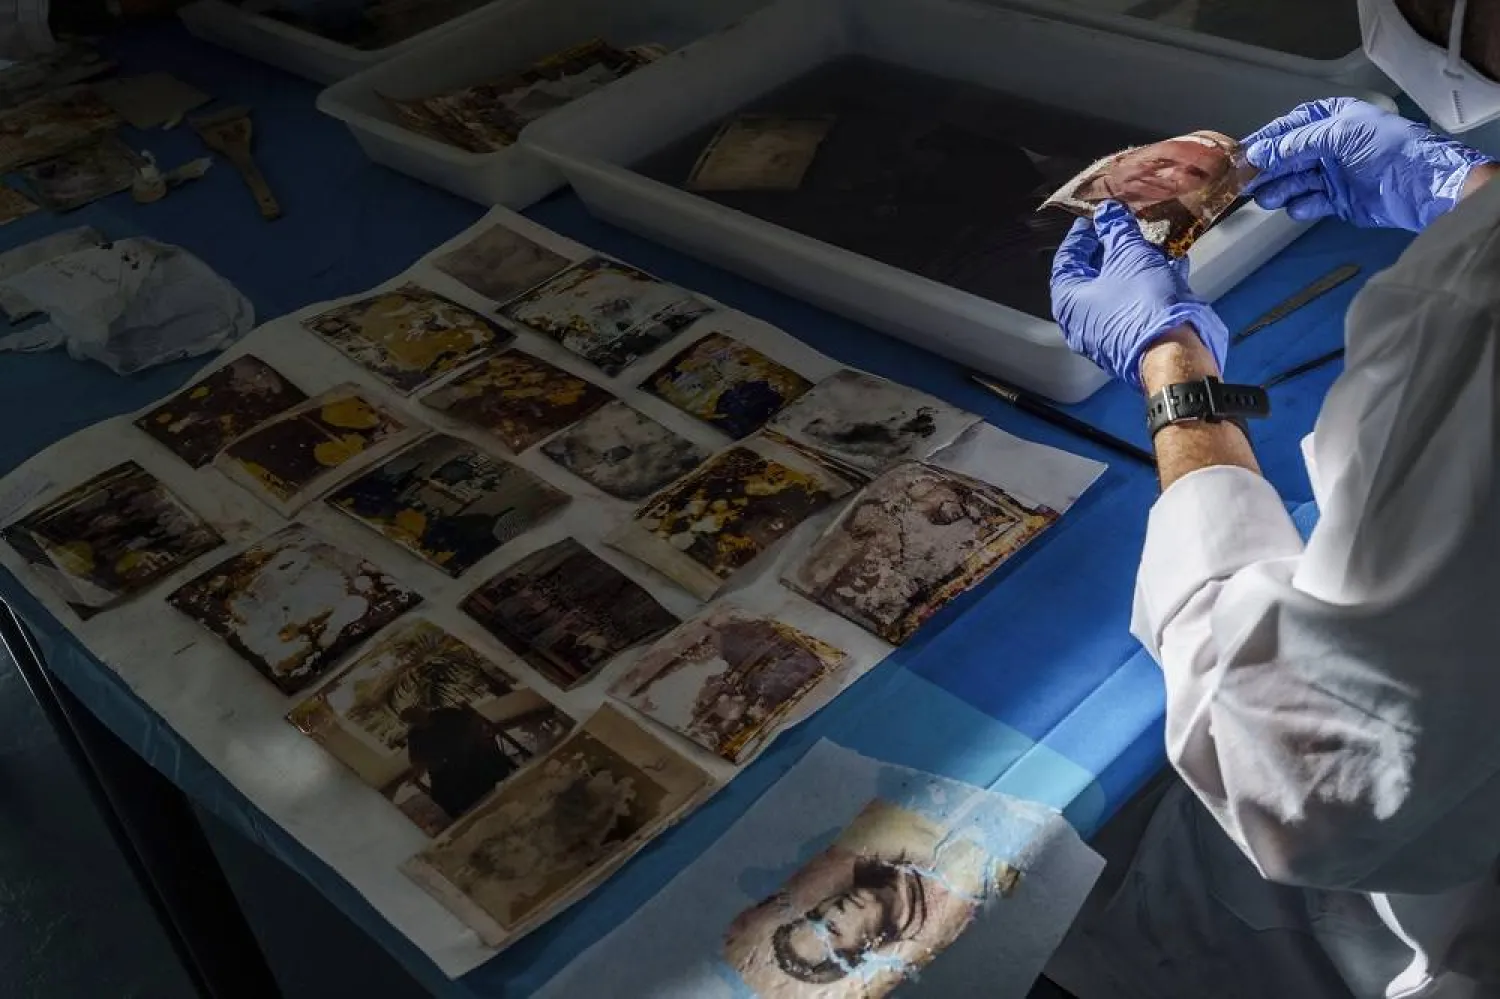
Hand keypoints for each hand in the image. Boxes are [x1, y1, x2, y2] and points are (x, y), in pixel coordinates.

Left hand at [1051, 202, 1227, 389]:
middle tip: (1126, 227)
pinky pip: (1137, 304)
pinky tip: (1172, 263)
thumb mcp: (1129, 255)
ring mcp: (1108, 332)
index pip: (1066, 261)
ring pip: (1118, 289)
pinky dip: (1151, 283)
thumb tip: (1107, 213)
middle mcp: (1082, 321)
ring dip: (1135, 263)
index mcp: (1069, 301)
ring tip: (1152, 241)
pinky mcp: (1134, 337)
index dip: (1080, 236)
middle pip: (1092, 275)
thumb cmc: (1142, 302)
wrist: (1176, 351)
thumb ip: (1117, 230)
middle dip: (1112, 248)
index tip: (1094, 219)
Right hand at [1243, 98, 1493, 231]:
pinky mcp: (1338, 200)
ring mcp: (1333, 174)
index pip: (1290, 127)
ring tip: (1267, 198)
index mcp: (1333, 120)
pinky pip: (1311, 202)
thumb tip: (1259, 153)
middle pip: (1288, 156)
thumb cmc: (1384, 148)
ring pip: (1295, 181)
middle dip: (1268, 168)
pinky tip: (1297, 206)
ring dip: (1280, 189)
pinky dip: (1302, 205)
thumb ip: (1297, 143)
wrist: (1421, 184)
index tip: (1242, 154)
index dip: (1266, 139)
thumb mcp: (1340, 134)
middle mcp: (1330, 145)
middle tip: (1244, 182)